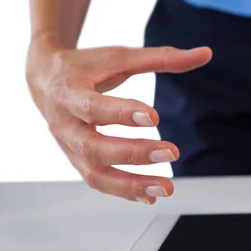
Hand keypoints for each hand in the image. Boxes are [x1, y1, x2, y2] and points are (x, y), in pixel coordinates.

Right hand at [26, 43, 211, 202]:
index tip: (154, 117)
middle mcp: (63, 124)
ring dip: (131, 184)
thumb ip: (162, 58)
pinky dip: (124, 192)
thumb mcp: (119, 57)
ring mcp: (68, 147)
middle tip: (172, 152)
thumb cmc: (85, 67)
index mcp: (68, 92)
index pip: (93, 107)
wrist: (44, 80)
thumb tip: (206, 53)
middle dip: (133, 153)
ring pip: (95, 174)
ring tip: (166, 187)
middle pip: (94, 147)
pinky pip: (98, 182)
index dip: (121, 113)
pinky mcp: (76, 161)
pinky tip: (150, 196)